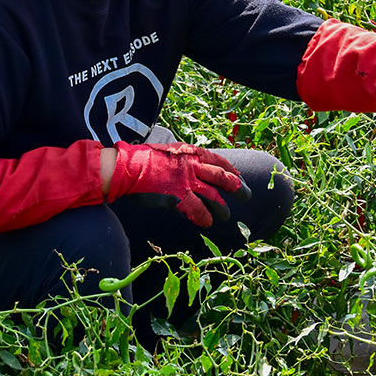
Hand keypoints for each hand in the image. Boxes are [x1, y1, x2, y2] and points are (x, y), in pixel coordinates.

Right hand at [106, 142, 251, 226]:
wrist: (128, 167)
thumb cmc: (144, 159)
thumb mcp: (170, 152)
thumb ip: (184, 160)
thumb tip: (194, 167)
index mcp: (192, 153)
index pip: (219, 160)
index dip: (232, 170)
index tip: (239, 176)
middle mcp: (193, 166)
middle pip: (223, 177)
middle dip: (237, 188)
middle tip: (248, 196)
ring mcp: (187, 182)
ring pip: (214, 197)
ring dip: (222, 208)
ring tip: (226, 216)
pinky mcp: (179, 197)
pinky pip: (198, 211)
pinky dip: (204, 218)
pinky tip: (208, 223)